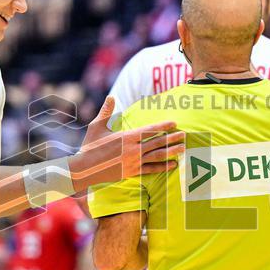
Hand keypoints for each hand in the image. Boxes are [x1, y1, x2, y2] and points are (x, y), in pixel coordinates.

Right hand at [71, 97, 185, 187]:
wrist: (84, 169)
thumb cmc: (89, 146)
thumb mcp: (96, 127)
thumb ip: (106, 112)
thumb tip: (111, 97)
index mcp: (126, 137)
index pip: (149, 130)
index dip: (163, 126)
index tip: (174, 123)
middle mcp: (133, 149)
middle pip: (157, 142)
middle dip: (172, 138)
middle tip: (185, 135)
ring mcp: (133, 162)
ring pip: (157, 156)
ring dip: (171, 152)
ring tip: (183, 149)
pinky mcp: (132, 172)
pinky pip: (151, 169)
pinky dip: (163, 167)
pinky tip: (173, 164)